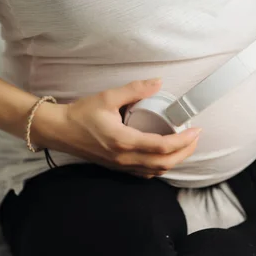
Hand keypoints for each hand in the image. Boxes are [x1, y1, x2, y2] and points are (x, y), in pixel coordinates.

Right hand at [35, 79, 200, 178]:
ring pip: (156, 170)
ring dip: (174, 160)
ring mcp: (121, 166)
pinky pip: (145, 173)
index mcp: (124, 141)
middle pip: (164, 163)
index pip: (162, 146)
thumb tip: (157, 83)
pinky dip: (160, 166)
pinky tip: (165, 155)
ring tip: (185, 145)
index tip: (196, 130)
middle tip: (195, 138)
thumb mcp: (108, 97)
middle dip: (185, 152)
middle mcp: (125, 158)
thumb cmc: (81, 114)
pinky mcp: (118, 167)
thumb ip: (135, 90)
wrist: (59, 130)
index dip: (183, 140)